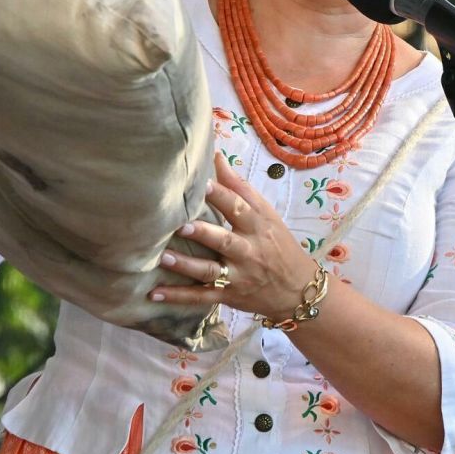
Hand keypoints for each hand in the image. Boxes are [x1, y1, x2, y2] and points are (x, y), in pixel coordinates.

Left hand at [150, 153, 318, 320]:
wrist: (299, 291)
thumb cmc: (278, 244)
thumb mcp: (267, 214)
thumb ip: (239, 187)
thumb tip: (216, 155)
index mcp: (257, 226)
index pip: (239, 207)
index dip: (220, 195)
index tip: (199, 184)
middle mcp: (248, 251)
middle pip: (225, 241)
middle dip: (204, 233)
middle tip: (181, 225)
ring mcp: (238, 276)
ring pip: (211, 271)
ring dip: (187, 265)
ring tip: (164, 257)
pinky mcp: (228, 295)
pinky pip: (201, 297)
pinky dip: (178, 297)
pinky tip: (155, 293)